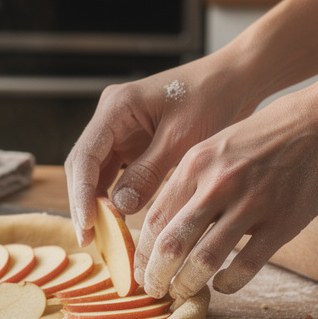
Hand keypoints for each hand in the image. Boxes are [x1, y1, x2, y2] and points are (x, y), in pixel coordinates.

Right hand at [65, 58, 255, 247]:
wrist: (236, 80)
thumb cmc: (212, 98)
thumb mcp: (182, 139)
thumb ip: (149, 172)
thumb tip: (121, 206)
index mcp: (117, 108)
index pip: (85, 156)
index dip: (81, 193)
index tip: (87, 224)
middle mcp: (112, 117)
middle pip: (84, 165)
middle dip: (85, 202)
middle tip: (91, 238)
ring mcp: (122, 130)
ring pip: (98, 172)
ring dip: (100, 202)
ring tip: (105, 236)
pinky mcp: (136, 142)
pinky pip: (118, 173)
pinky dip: (118, 196)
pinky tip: (122, 220)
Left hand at [133, 92, 317, 298]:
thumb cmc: (270, 133)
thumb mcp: (218, 145)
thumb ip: (192, 180)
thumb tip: (167, 221)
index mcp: (196, 163)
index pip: (154, 218)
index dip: (142, 252)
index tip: (140, 269)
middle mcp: (217, 184)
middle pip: (171, 245)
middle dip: (156, 276)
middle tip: (155, 291)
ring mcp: (251, 204)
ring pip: (203, 260)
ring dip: (187, 285)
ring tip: (184, 294)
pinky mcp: (283, 222)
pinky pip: (246, 265)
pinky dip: (229, 283)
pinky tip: (223, 285)